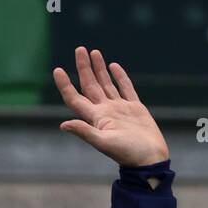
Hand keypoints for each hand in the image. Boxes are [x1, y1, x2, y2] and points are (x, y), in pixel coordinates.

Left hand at [53, 47, 168, 167]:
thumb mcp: (103, 142)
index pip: (75, 98)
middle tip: (79, 49)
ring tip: (94, 52)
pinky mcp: (135, 108)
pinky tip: (113, 66)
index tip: (57, 69)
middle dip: (83, 67)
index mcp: (95, 118)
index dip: (65, 84)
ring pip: (106, 84)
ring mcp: (119, 109)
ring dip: (99, 69)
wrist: (149, 159)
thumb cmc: (127, 153)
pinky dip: (119, 77)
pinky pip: (125, 88)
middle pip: (89, 85)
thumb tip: (63, 125)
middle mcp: (104, 111)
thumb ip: (84, 131)